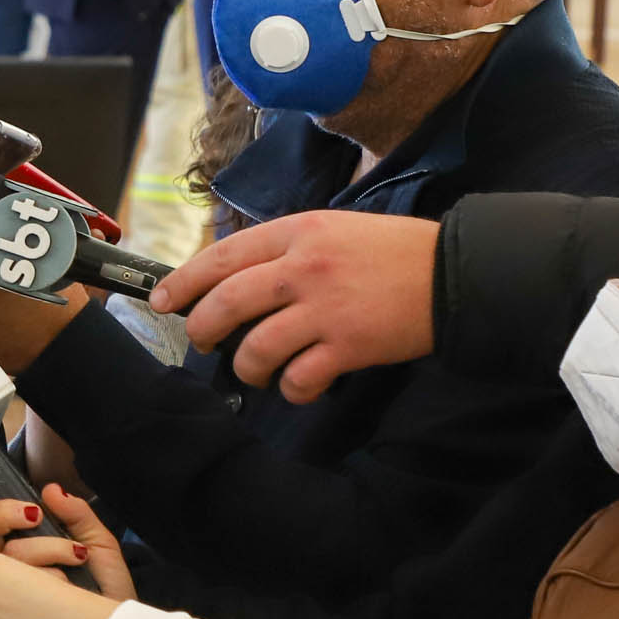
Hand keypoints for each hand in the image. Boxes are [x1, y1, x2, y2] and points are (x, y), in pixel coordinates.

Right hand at [0, 478, 131, 599]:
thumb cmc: (104, 590)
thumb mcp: (97, 543)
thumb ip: (76, 514)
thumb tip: (51, 489)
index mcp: (17, 543)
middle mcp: (3, 563)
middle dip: (2, 514)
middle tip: (33, 514)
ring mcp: (6, 586)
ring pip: (4, 553)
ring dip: (43, 548)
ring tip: (77, 556)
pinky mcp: (14, 607)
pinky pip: (18, 579)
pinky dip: (51, 572)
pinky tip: (70, 580)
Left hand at [151, 210, 440, 402]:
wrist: (458, 272)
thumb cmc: (396, 252)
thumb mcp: (337, 229)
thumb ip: (290, 249)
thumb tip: (240, 278)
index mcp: (299, 231)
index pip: (223, 256)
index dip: (183, 281)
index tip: (161, 300)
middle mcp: (304, 266)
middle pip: (227, 303)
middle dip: (203, 329)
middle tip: (203, 342)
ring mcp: (325, 307)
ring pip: (255, 348)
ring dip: (247, 367)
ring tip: (258, 370)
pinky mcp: (349, 345)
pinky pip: (299, 378)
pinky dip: (293, 389)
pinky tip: (302, 386)